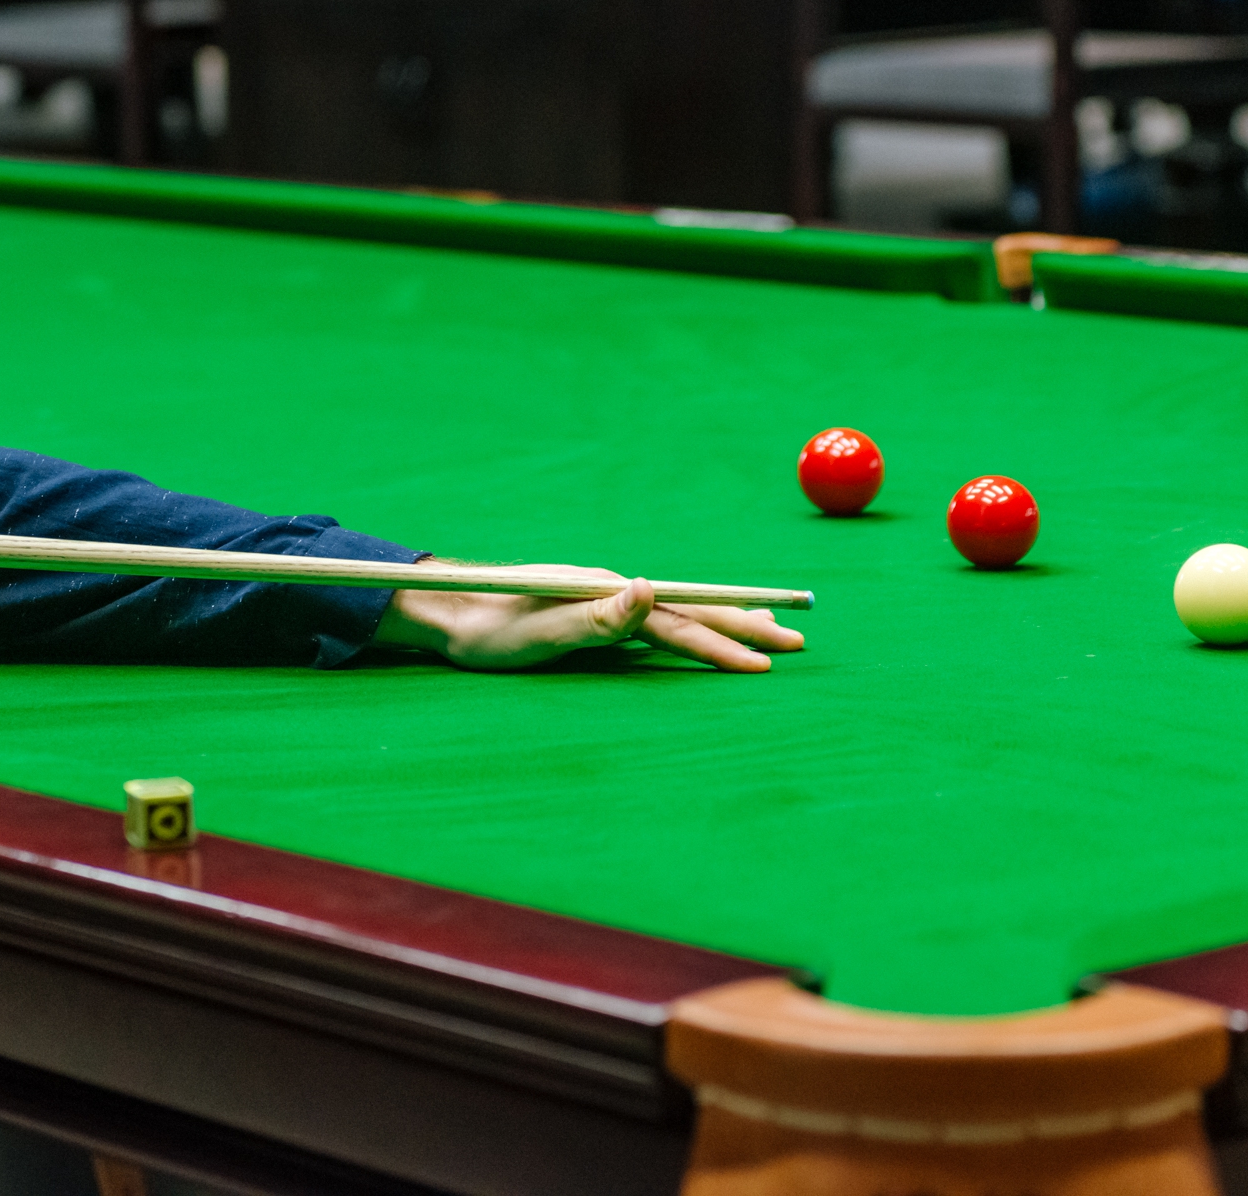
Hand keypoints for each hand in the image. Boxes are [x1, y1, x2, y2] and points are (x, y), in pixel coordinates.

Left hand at [373, 565, 804, 673]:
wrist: (447, 611)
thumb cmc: (486, 628)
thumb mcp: (539, 631)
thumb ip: (596, 617)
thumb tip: (649, 589)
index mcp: (608, 591)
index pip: (681, 618)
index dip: (727, 638)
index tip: (769, 658)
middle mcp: (614, 589)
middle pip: (692, 608)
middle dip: (746, 625)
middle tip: (800, 642)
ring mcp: (606, 599)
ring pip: (679, 612)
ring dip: (727, 621)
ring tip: (771, 628)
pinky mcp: (594, 614)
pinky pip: (657, 621)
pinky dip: (693, 627)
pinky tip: (704, 633)